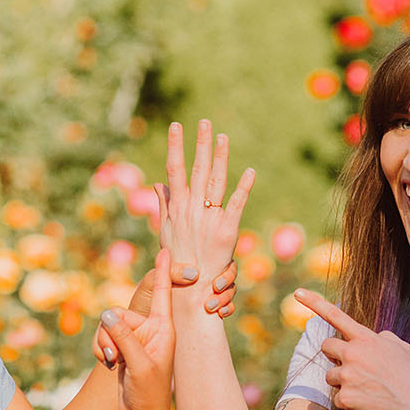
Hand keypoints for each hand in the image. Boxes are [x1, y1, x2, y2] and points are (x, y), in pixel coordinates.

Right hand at [92, 259, 239, 365]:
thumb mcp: (139, 364)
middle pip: (119, 313)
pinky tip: (109, 364)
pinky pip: (103, 337)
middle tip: (115, 355)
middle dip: (110, 332)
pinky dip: (101, 349)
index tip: (167, 251)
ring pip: (107, 325)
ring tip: (114, 362)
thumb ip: (123, 337)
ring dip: (104, 343)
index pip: (163, 296)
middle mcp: (149, 330)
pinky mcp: (122, 347)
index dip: (164, 273)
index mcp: (163, 330)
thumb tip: (107, 314)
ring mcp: (134, 338)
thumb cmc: (148, 392)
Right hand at [161, 119, 254, 288]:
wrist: (189, 287)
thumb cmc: (176, 259)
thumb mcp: (165, 230)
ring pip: (215, 181)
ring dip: (219, 157)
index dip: (175, 146)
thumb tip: (159, 183)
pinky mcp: (227, 230)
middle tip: (204, 121)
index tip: (176, 126)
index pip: (174, 169)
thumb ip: (164, 204)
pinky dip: (243, 188)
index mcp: (177, 206)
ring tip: (222, 136)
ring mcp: (209, 218)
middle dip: (200, 143)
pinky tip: (250, 171)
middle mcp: (191, 208)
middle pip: (196, 169)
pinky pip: (237, 204)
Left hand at [293, 288, 409, 409]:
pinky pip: (337, 397)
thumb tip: (374, 337)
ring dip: (342, 381)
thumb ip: (382, 337)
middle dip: (335, 355)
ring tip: (366, 387)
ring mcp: (347, 376)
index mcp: (365, 338)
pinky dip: (349, 402)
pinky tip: (366, 402)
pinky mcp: (345, 397)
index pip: (336, 316)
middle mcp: (353, 353)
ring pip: (330, 375)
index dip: (314, 303)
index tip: (297, 293)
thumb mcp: (400, 347)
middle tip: (352, 365)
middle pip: (326, 347)